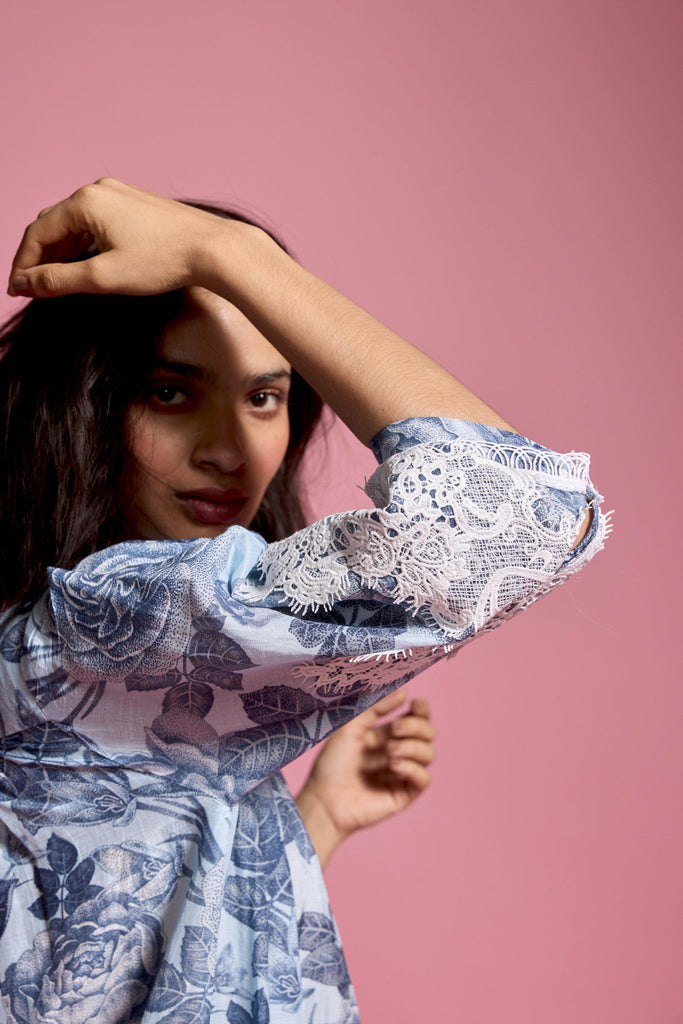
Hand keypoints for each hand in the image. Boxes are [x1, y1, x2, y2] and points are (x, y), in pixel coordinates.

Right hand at [6, 177, 240, 298]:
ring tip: (56, 280)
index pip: (37, 232)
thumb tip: (26, 283)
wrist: (214, 249)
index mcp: (85, 201)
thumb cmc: (164, 261)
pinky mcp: (136, 205)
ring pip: (76, 223)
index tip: (17, 288)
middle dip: (39, 256)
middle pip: (54, 224)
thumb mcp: (103, 277)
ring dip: (62, 251)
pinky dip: (84, 243)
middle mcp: (99, 190)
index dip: (23, 263)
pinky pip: (97, 222)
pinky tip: (86, 264)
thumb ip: (59, 279)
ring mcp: (119, 195)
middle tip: (33, 287)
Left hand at [295, 690, 434, 868]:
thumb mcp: (350, 727)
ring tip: (389, 751)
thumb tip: (404, 692)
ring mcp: (403, 773)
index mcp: (385, 735)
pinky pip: (425, 778)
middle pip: (428, 733)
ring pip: (429, 753)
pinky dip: (413, 767)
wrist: (324, 799)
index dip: (422, 709)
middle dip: (415, 726)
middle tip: (394, 729)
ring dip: (412, 746)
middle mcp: (397, 752)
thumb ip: (375, 707)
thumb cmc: (331, 764)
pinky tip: (394, 766)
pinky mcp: (405, 794)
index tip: (414, 704)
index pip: (416, 718)